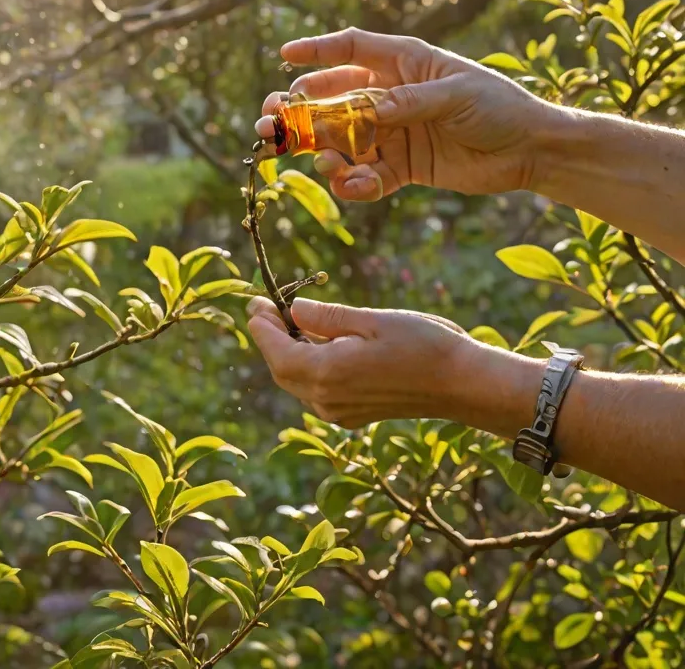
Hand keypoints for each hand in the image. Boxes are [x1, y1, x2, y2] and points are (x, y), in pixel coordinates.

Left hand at [246, 295, 472, 427]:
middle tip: (265, 307)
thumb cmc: (423, 345)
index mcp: (328, 374)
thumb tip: (293, 310)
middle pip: (281, 369)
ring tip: (288, 320)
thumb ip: (327, 317)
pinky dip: (307, 366)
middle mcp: (327, 400)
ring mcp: (340, 412)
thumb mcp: (371, 320)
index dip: (262, 326)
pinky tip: (316, 343)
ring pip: (297, 381)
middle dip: (270, 338)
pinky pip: (316, 390)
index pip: (276, 351)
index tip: (255, 302)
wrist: (463, 385)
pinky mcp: (352, 415)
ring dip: (287, 352)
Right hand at [255, 27, 558, 201]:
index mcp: (403, 63)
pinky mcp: (400, 166)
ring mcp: (392, 132)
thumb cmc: (499, 106)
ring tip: (325, 164)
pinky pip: (366, 175)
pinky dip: (355, 184)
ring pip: (342, 142)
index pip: (351, 49)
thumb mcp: (458, 95)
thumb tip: (371, 111)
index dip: (317, 50)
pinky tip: (355, 186)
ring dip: (323, 153)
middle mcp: (390, 95)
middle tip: (271, 123)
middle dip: (298, 111)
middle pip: (331, 100)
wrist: (530, 150)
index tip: (284, 54)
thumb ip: (411, 102)